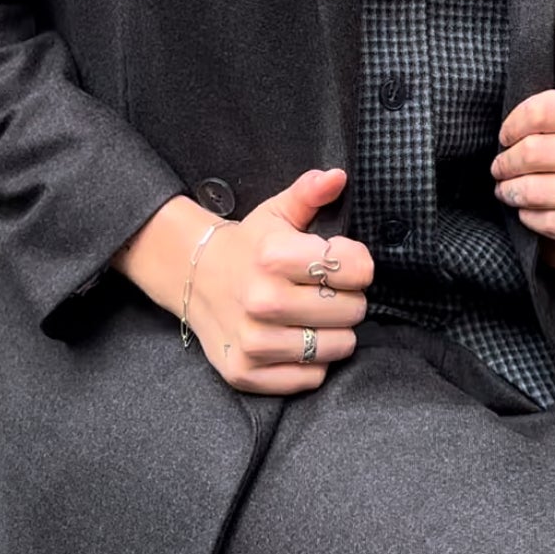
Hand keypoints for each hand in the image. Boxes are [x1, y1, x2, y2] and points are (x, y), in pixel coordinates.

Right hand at [187, 167, 372, 394]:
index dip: (358, 265)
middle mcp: (262, 300)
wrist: (196, 278)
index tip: (342, 262)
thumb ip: (310, 192)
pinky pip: (311, 377)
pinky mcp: (246, 372)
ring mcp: (253, 341)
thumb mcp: (277, 212)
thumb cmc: (250, 246)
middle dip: (349, 299)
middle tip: (328, 291)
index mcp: (274, 255)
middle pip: (352, 310)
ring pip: (337, 346)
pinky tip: (296, 339)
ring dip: (335, 332)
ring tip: (315, 315)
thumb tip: (338, 176)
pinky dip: (313, 362)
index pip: (356, 268)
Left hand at [491, 89, 554, 275]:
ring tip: (507, 192)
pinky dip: (532, 219)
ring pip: (547, 189)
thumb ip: (537, 123)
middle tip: (499, 171)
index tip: (505, 139)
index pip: (550, 108)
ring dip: (516, 192)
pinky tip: (526, 215)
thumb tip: (508, 137)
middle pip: (541, 150)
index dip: (516, 124)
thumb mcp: (552, 134)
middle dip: (509, 163)